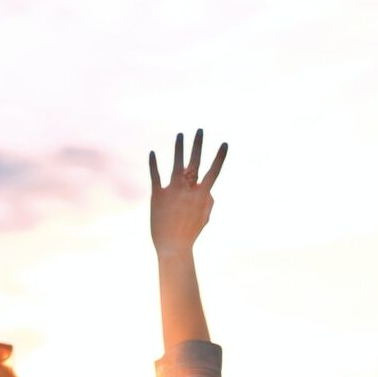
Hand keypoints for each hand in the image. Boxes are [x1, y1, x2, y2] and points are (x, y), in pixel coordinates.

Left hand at [149, 129, 227, 256]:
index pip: (213, 172)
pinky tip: (152, 152)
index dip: (220, 157)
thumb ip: (208, 201)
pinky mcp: (157, 194)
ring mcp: (173, 190)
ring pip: (176, 164)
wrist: (172, 247)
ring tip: (181, 134)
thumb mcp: (204, 218)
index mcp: (202, 196)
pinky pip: (155, 175)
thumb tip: (208, 189)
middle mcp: (188, 190)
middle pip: (195, 162)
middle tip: (200, 129)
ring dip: (179, 148)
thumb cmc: (190, 234)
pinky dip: (153, 164)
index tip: (225, 143)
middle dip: (198, 145)